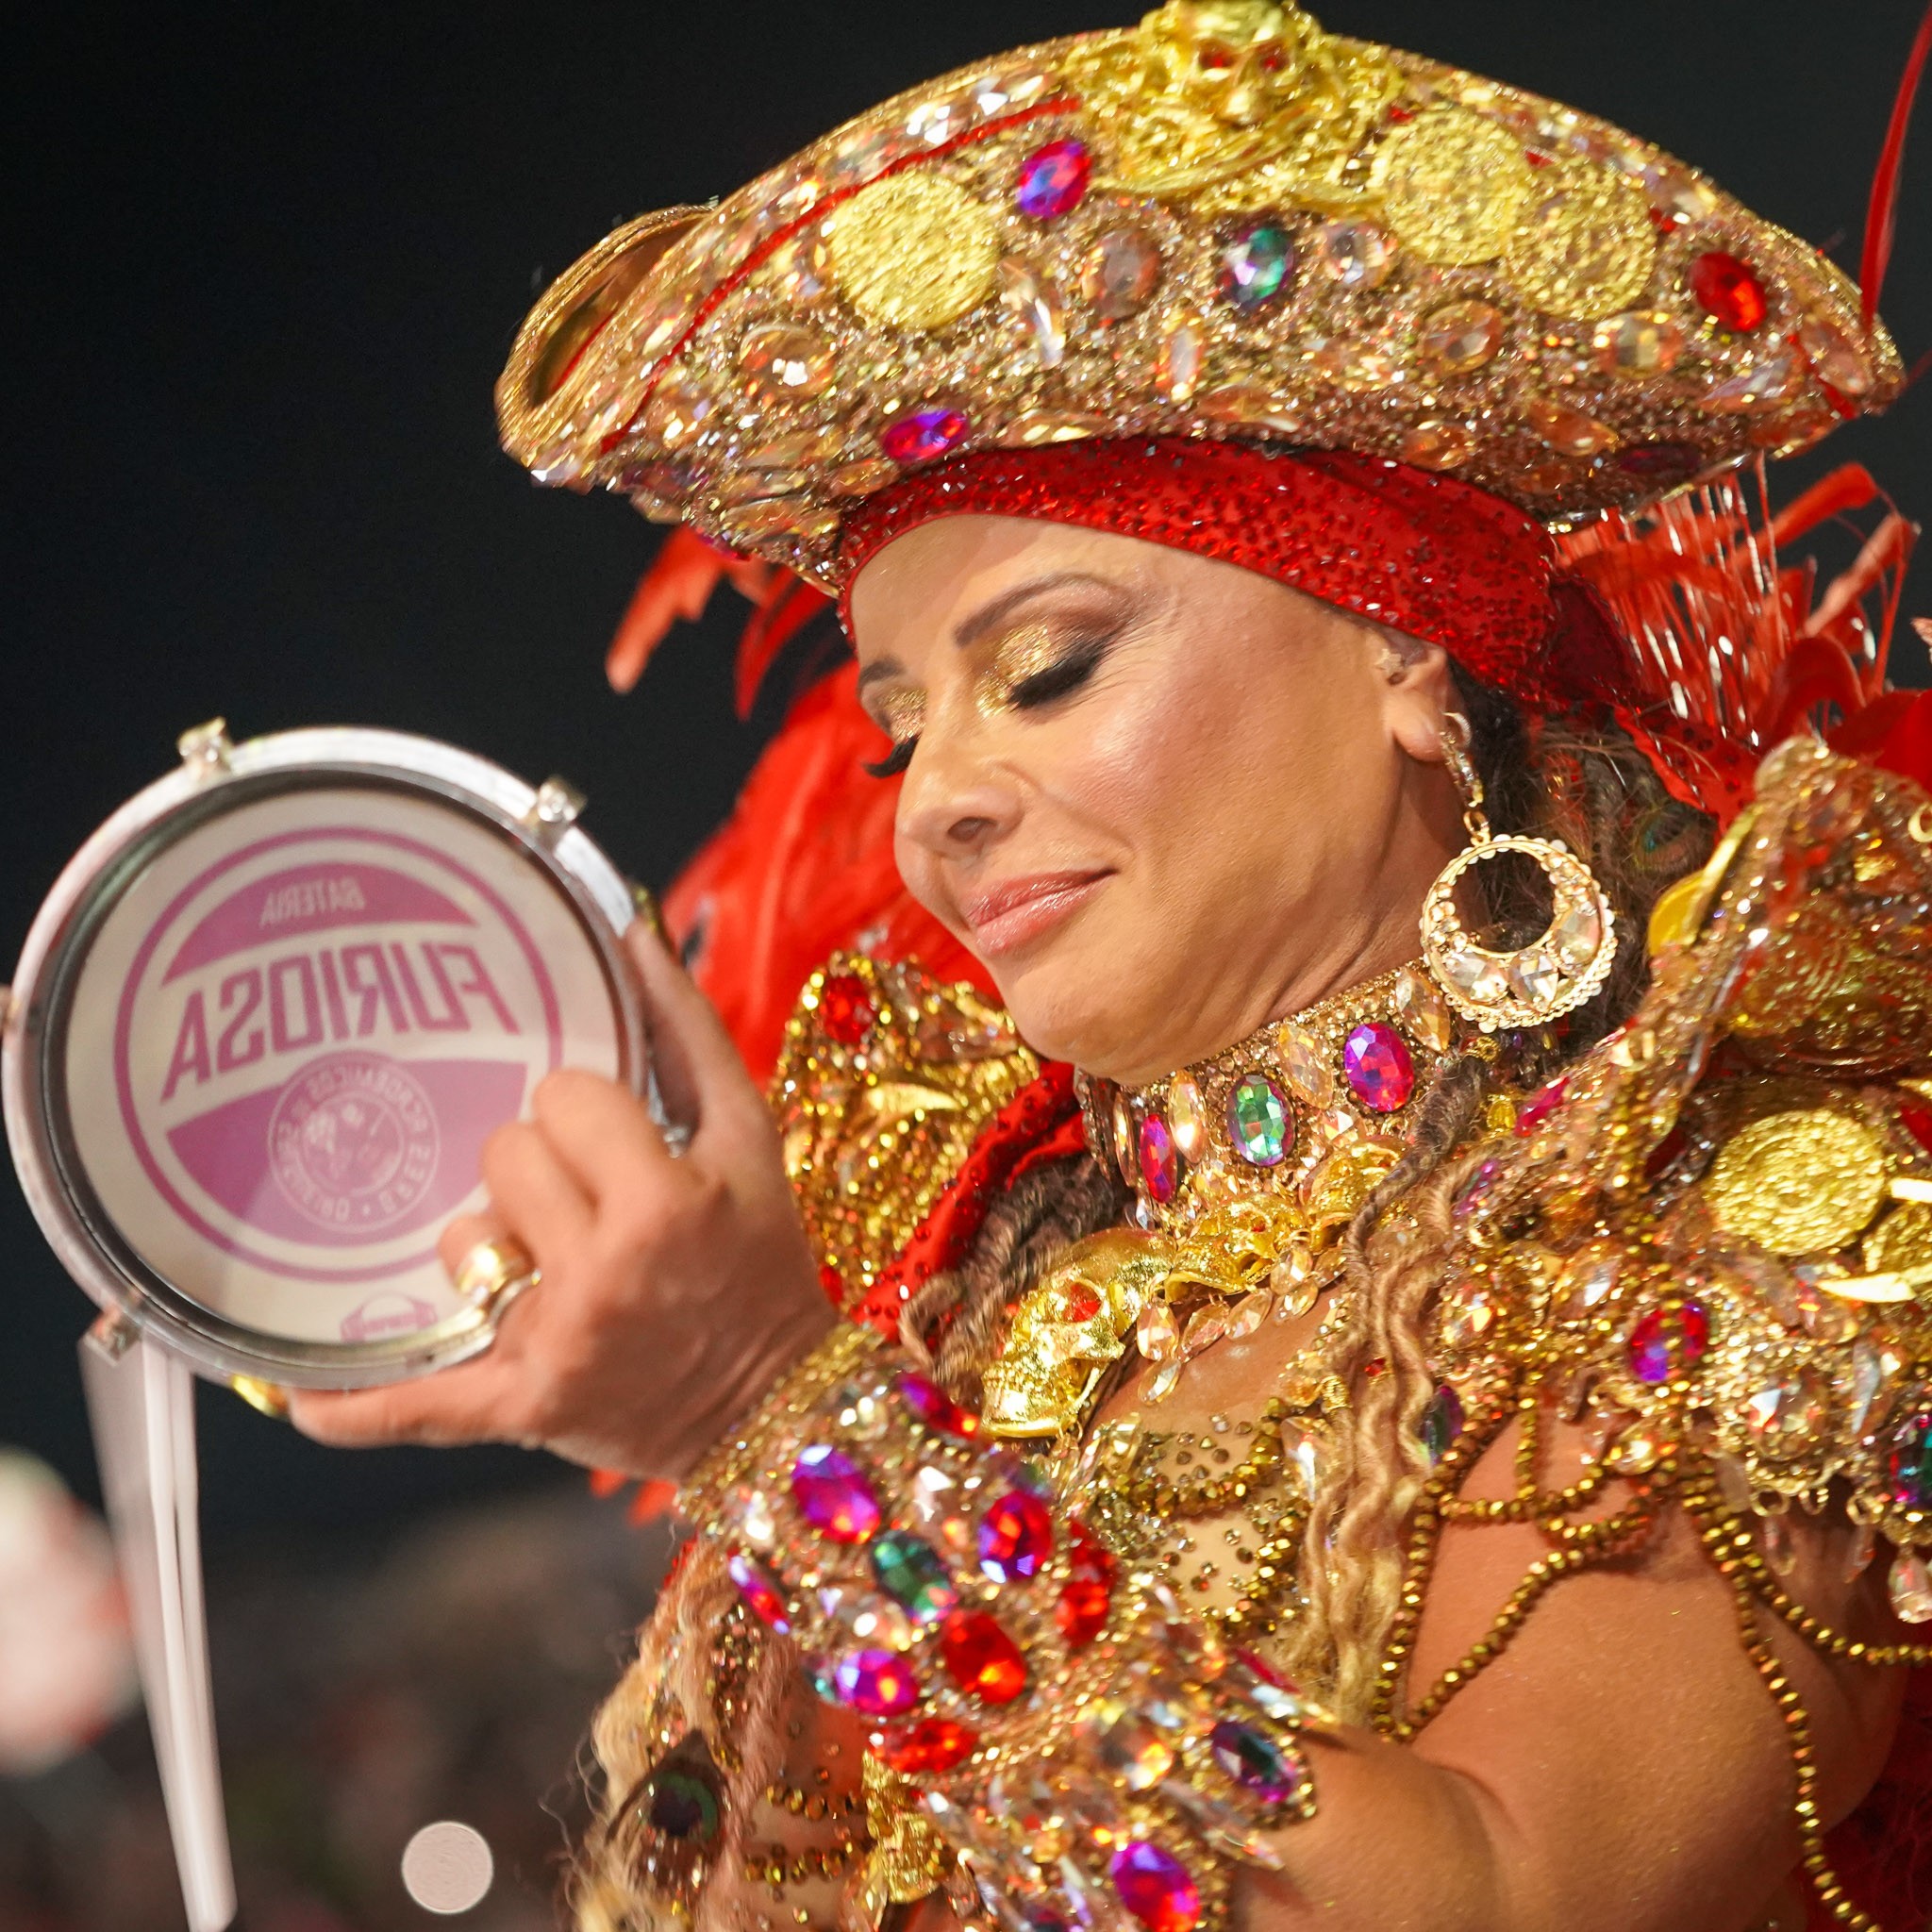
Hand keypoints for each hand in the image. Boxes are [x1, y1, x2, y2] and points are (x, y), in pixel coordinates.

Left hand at [287, 924, 834, 1476]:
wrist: (779, 1407)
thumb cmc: (764, 1262)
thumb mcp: (749, 1139)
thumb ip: (690, 1032)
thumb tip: (630, 930)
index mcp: (664, 1202)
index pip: (563, 1098)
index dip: (585, 1110)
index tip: (614, 1137)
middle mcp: (605, 1273)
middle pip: (503, 1158)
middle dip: (539, 1169)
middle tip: (584, 1199)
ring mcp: (555, 1345)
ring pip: (461, 1243)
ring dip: (492, 1244)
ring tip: (543, 1262)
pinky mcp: (523, 1408)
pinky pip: (416, 1405)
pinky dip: (354, 1406)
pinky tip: (292, 1391)